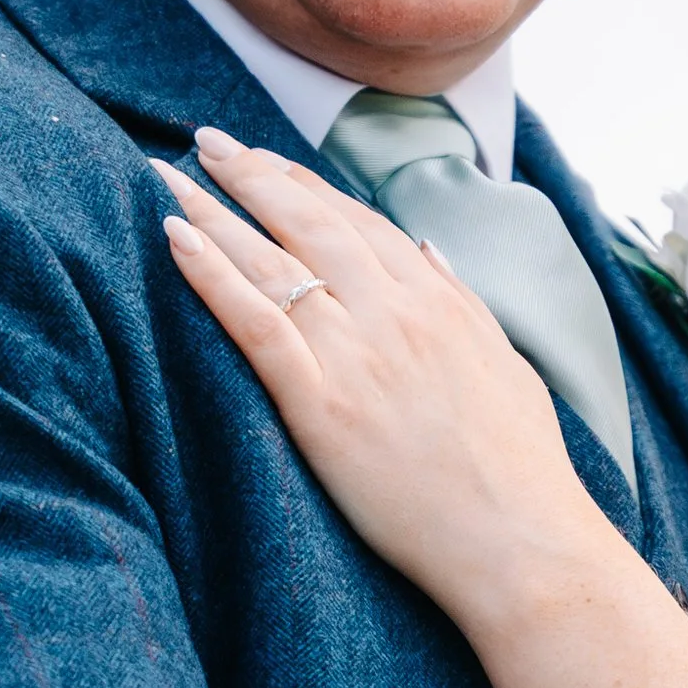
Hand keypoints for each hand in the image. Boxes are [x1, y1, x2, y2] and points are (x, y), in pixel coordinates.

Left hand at [155, 133, 609, 622]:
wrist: (521, 543)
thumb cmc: (520, 471)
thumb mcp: (505, 365)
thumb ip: (463, 301)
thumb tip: (428, 248)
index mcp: (437, 301)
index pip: (356, 220)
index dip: (302, 184)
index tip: (262, 160)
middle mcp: (394, 312)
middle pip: (306, 221)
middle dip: (249, 174)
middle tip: (204, 143)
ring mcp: (356, 355)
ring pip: (272, 260)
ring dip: (213, 210)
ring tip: (167, 176)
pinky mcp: (322, 405)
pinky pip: (255, 322)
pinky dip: (211, 274)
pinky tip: (174, 238)